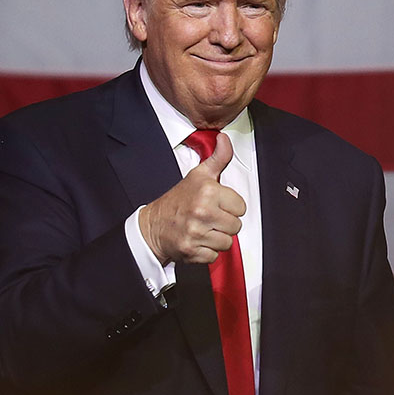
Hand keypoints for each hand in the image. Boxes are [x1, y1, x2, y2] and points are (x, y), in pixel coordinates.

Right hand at [138, 132, 245, 264]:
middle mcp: (203, 211)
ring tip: (203, 229)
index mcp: (208, 191)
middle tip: (209, 218)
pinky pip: (214, 255)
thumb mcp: (198, 175)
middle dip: (224, 223)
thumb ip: (218, 158)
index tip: (216, 205)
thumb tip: (225, 139)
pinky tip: (197, 240)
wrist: (152, 225)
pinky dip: (207, 251)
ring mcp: (197, 232)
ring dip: (217, 238)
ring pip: (227, 242)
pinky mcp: (192, 250)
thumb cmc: (177, 201)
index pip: (241, 207)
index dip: (230, 207)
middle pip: (236, 226)